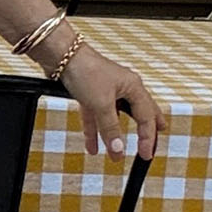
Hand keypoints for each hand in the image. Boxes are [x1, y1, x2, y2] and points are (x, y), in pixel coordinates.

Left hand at [54, 41, 165, 160]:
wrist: (60, 56)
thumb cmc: (86, 70)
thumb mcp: (101, 104)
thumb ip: (110, 128)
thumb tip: (119, 149)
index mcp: (133, 87)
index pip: (146, 117)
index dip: (147, 138)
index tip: (146, 155)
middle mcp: (122, 88)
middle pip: (137, 113)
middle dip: (144, 130)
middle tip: (150, 144)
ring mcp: (105, 91)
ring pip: (114, 118)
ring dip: (113, 137)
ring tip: (118, 152)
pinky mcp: (89, 94)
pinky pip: (95, 117)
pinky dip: (94, 132)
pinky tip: (92, 147)